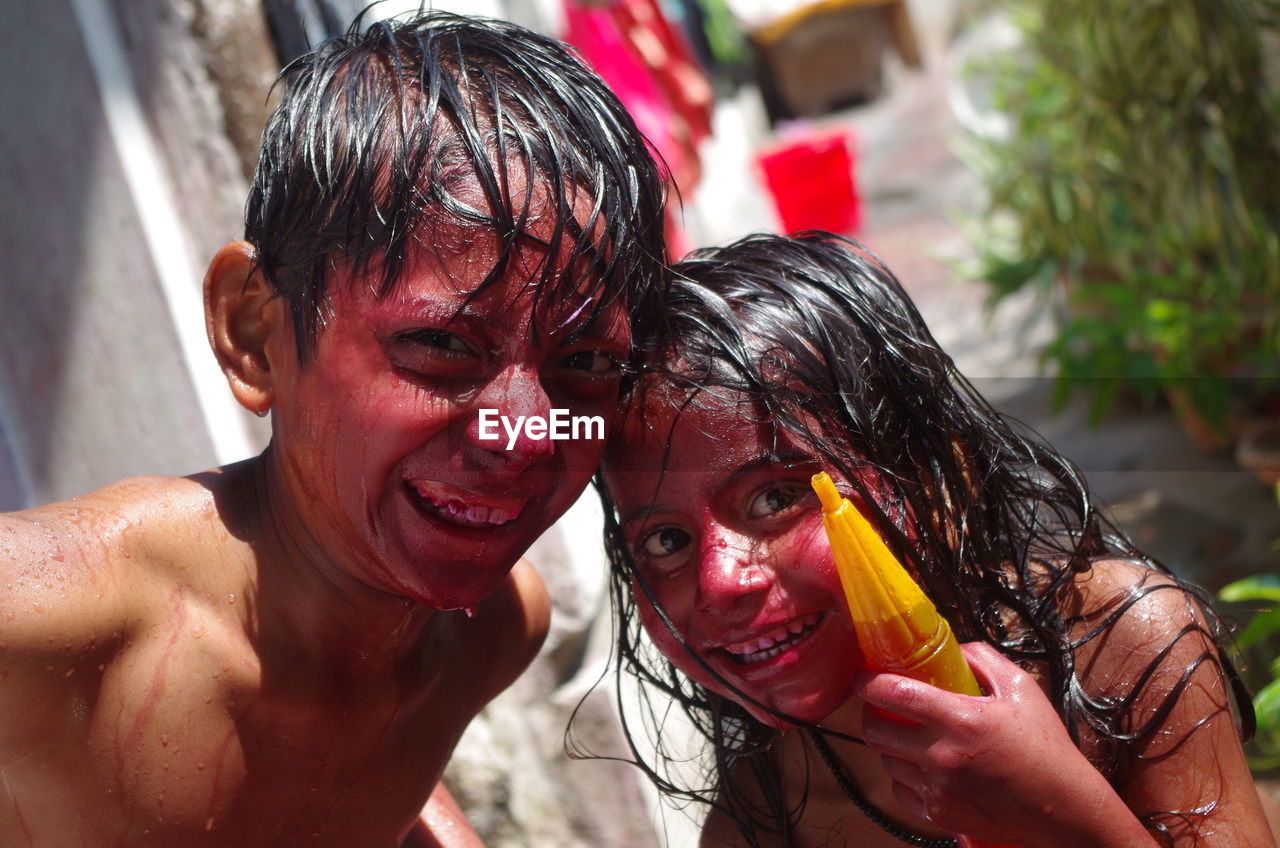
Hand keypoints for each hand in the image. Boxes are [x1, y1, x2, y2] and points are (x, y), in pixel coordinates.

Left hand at [854, 642, 1155, 847]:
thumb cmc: (1045, 748)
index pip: (894, 694)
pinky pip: (900, 791)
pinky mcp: (939, 814)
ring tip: (910, 736)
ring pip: (885, 761)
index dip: (868, 682)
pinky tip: (923, 766)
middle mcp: (942, 756)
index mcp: (961, 720)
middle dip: (871, 714)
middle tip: (882, 706)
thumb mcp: (1021, 689)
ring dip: (890, 745)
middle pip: (874, 731)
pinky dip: (904, 776)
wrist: (1063, 809)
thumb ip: (983, 659)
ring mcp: (938, 789)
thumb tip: (951, 649)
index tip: (863, 676)